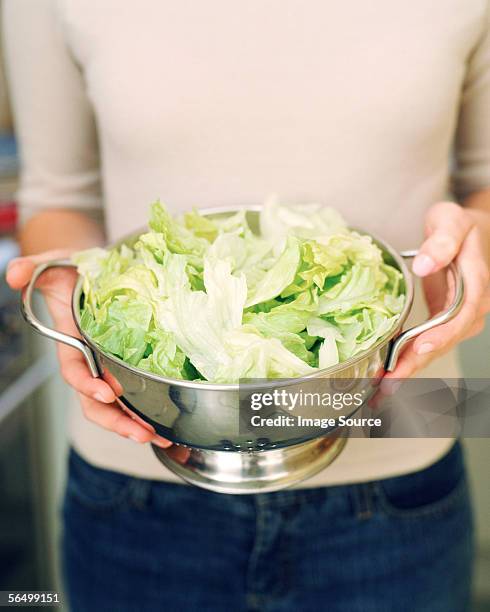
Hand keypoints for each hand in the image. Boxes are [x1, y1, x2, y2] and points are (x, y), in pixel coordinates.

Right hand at [7, 251, 170, 447]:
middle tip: (141, 432)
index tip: (107, 392)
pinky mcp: (128, 368)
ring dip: (136, 425)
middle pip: (96, 403)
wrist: (91, 274)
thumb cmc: (72, 273)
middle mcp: (89, 364)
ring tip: (160, 437)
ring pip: (117, 408)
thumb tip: (15, 274)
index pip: (74, 373)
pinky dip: (151, 412)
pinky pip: (136, 396)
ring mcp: (108, 369)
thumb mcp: (52, 266)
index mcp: (70, 346)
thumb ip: (32, 269)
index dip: (87, 386)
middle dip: (116, 421)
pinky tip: (169, 425)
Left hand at [384, 202, 489, 384]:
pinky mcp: (444, 321)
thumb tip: (424, 264)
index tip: (417, 347)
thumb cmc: (458, 226)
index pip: (461, 316)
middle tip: (390, 382)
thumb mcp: (450, 222)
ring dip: (411, 368)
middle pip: (446, 340)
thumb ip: (441, 241)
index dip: (440, 334)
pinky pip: (429, 343)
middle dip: (418, 363)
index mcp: (476, 284)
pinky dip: (409, 358)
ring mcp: (459, 317)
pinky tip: (388, 371)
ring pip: (437, 347)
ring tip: (384, 387)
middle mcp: (471, 307)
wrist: (467, 233)